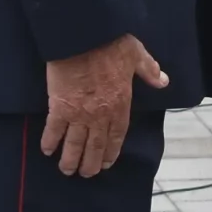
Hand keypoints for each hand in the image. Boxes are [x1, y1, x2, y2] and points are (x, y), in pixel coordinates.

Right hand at [41, 34, 167, 177]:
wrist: (83, 37)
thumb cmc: (110, 44)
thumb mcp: (136, 54)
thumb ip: (149, 70)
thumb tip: (163, 80)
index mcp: (120, 104)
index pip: (117, 135)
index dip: (111, 152)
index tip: (107, 163)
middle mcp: (100, 114)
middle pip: (95, 146)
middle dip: (90, 163)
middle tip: (86, 174)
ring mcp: (79, 113)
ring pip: (75, 144)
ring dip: (70, 159)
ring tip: (67, 170)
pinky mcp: (59, 107)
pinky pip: (54, 130)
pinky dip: (50, 142)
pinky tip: (47, 151)